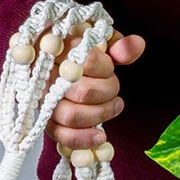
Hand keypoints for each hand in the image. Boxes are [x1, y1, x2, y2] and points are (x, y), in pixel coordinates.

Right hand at [47, 34, 145, 152]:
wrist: (60, 62)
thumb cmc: (83, 51)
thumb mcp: (102, 41)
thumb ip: (119, 44)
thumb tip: (137, 46)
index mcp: (59, 46)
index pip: (87, 60)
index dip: (106, 68)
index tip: (110, 68)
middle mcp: (46, 73)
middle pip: (83, 92)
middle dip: (108, 93)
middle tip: (115, 90)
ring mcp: (42, 97)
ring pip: (71, 115)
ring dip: (100, 115)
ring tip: (114, 106)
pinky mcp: (44, 117)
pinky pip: (61, 135)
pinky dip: (83, 139)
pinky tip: (100, 135)